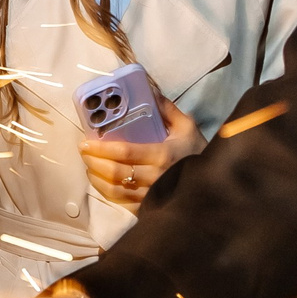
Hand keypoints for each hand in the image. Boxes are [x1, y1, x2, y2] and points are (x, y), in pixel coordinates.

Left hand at [79, 95, 202, 208]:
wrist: (213, 183)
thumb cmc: (197, 152)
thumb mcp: (186, 127)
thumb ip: (167, 109)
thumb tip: (148, 90)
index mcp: (162, 155)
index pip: (124, 153)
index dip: (101, 148)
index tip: (85, 142)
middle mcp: (155, 177)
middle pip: (115, 172)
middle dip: (93, 161)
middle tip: (83, 151)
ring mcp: (151, 195)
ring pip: (114, 189)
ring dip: (96, 177)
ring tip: (88, 165)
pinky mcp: (149, 207)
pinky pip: (121, 202)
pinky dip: (106, 191)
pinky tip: (100, 181)